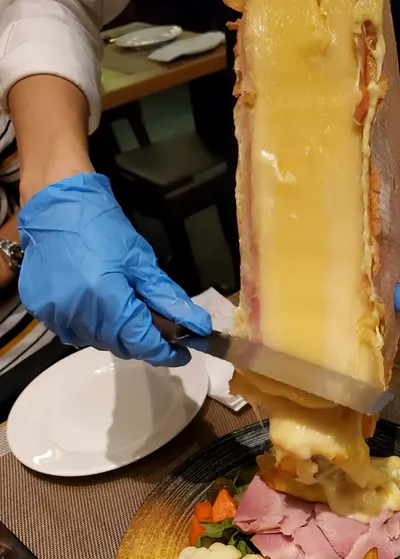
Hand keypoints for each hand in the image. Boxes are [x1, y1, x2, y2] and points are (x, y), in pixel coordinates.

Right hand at [18, 173, 211, 365]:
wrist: (57, 205)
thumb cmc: (103, 228)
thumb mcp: (142, 262)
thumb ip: (169, 299)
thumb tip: (197, 325)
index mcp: (106, 300)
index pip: (141, 342)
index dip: (165, 352)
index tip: (183, 352)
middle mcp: (79, 314)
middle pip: (120, 346)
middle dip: (144, 343)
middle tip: (161, 331)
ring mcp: (56, 315)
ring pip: (98, 342)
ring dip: (119, 336)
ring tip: (131, 314)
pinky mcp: (41, 312)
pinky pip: (75, 333)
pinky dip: (95, 328)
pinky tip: (103, 310)